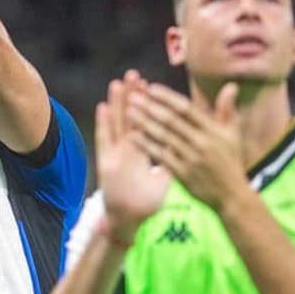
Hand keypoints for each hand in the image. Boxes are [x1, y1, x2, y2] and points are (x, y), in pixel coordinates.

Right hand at [96, 70, 170, 240]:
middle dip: (131, 95)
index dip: (148, 103)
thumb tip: (191, 150)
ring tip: (117, 82)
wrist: (130, 219)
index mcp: (143, 149)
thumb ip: (175, 162)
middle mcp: (127, 147)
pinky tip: (103, 107)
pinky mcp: (107, 162)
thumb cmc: (146, 201)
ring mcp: (116, 153)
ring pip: (117, 122)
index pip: (146, 121)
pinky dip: (104, 123)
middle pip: (129, 116)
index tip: (150, 84)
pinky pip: (105, 139)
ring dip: (116, 103)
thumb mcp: (166, 179)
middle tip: (133, 74)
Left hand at [127, 80, 246, 210]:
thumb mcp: (232, 135)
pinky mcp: (182, 173)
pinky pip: (161, 156)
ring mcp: (191, 158)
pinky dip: (146, 145)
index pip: (187, 109)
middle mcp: (202, 143)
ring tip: (128, 111)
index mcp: (213, 130)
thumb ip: (227, 110)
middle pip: (172, 120)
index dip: (168, 97)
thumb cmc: (230, 161)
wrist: (231, 196)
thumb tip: (230, 85)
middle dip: (150, 106)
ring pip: (164, 136)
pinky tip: (132, 136)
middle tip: (132, 95)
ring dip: (144, 122)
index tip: (151, 88)